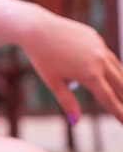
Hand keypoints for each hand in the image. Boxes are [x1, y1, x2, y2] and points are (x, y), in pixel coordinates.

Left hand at [21, 9, 122, 123]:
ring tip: (122, 93)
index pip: (108, 98)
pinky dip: (113, 67)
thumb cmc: (42, 58)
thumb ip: (67, 102)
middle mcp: (99, 60)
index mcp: (89, 75)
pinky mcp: (96, 38)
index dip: (118, 112)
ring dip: (121, 82)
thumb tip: (76, 121)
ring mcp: (100, 47)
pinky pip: (108, 56)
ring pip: (117, 68)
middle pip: (119, 84)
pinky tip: (113, 73)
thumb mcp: (53, 83)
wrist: (37, 29)